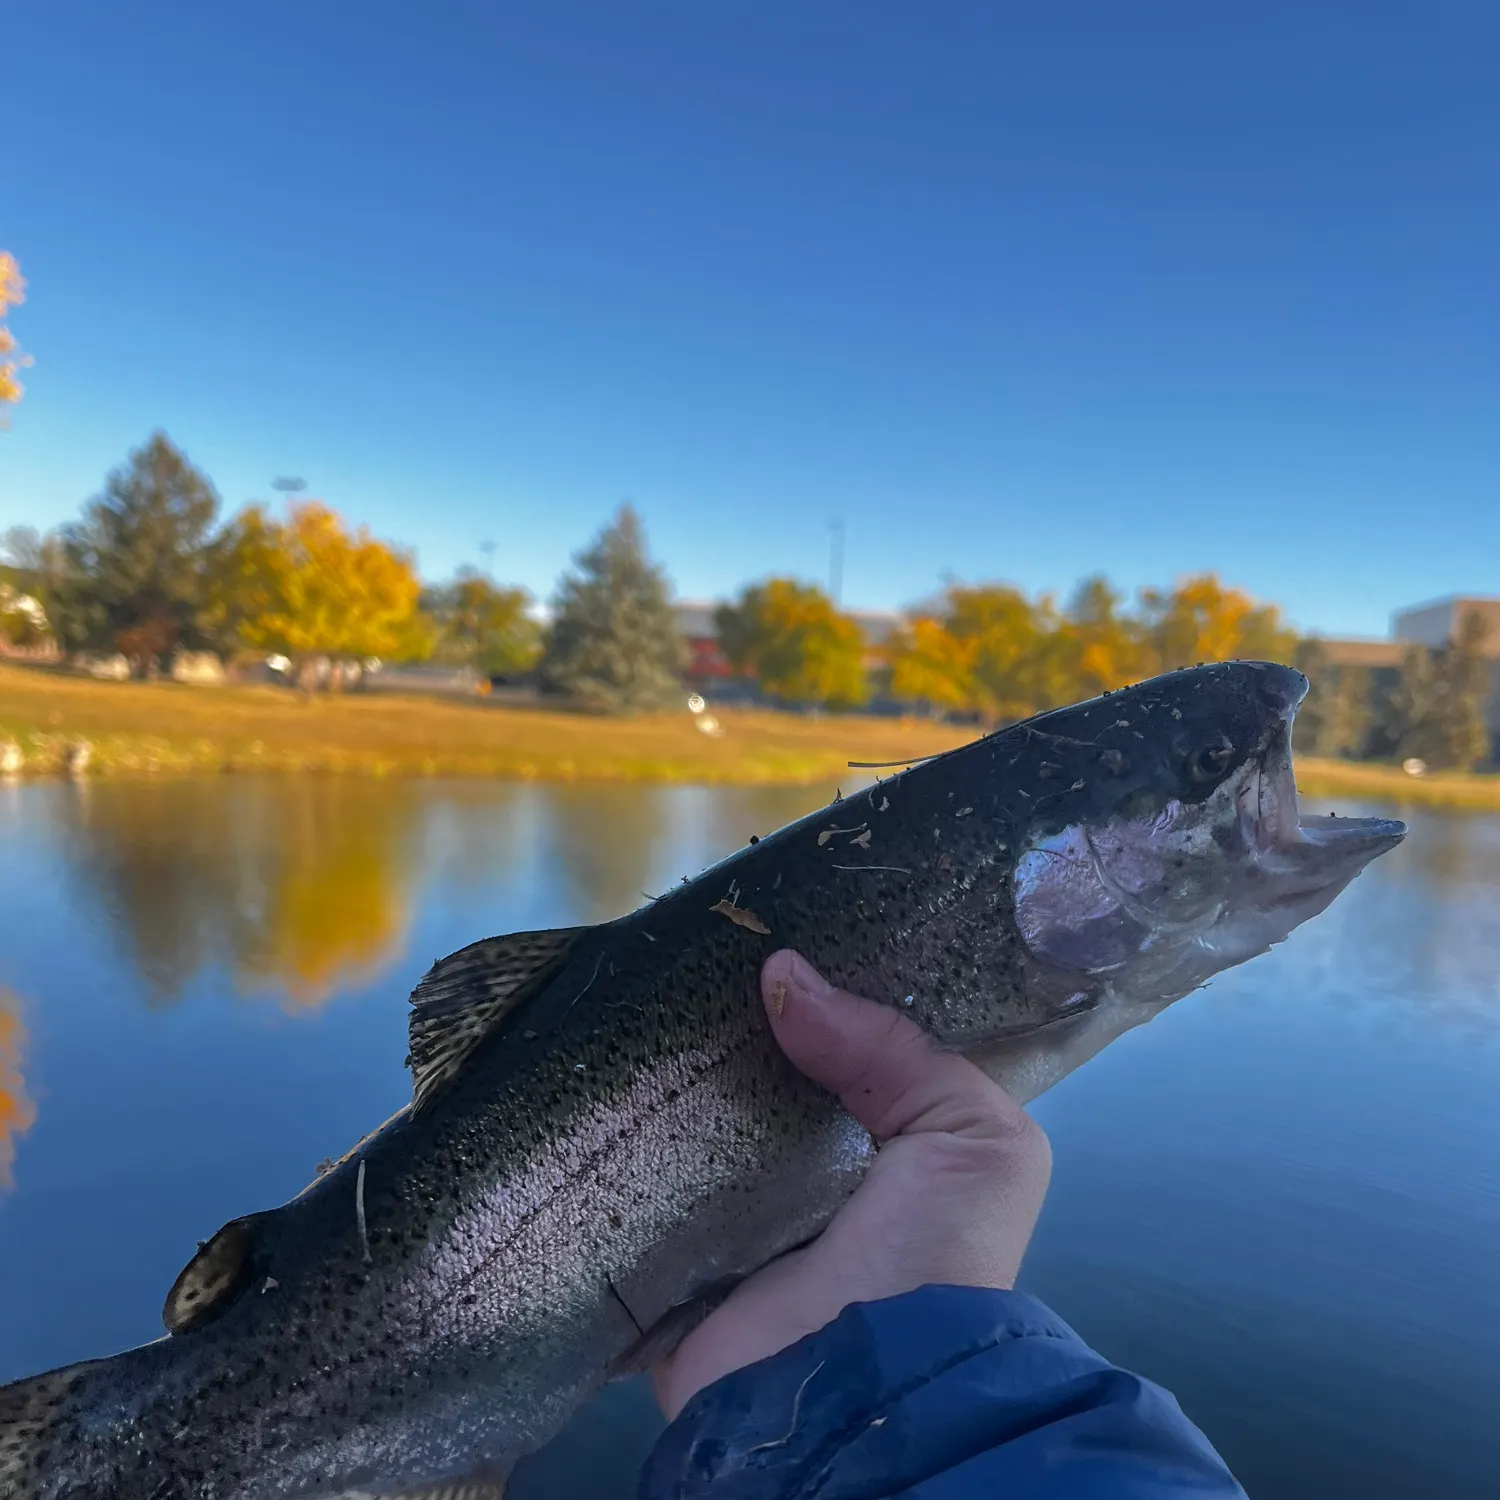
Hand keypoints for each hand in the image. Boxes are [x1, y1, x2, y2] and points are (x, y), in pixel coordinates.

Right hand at [651, 948, 1052, 1419]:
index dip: (812, 992)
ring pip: (685, 1117)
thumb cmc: (932, 1256)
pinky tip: (590, 1064)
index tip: (768, 923)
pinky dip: (611, 1133)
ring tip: (622, 985)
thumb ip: (899, 1050)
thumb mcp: (972, 1140)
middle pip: (752, 1074)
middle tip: (684, 942)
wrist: (851, 1390)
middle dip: (724, 1019)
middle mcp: (800, 1174)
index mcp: (875, 1147)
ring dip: (661, 1070)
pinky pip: (628, 1175)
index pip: (837, 1050)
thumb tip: (785, 976)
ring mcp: (726, 1212)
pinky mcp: (661, 1249)